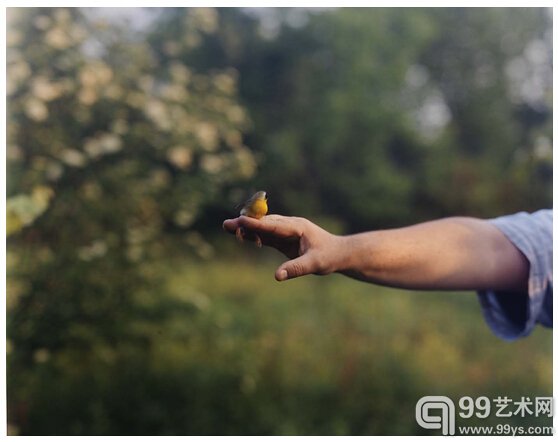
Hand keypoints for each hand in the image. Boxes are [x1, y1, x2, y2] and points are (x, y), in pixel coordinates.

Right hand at [223, 215, 343, 280]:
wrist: (339, 253)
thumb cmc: (330, 256)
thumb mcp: (315, 264)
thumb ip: (296, 268)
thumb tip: (277, 276)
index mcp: (297, 227)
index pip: (273, 226)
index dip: (256, 224)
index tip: (240, 220)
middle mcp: (290, 226)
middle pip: (265, 223)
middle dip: (246, 223)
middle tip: (226, 224)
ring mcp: (287, 231)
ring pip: (264, 227)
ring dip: (247, 227)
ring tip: (227, 227)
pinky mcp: (284, 239)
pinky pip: (266, 235)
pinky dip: (254, 234)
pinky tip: (241, 234)